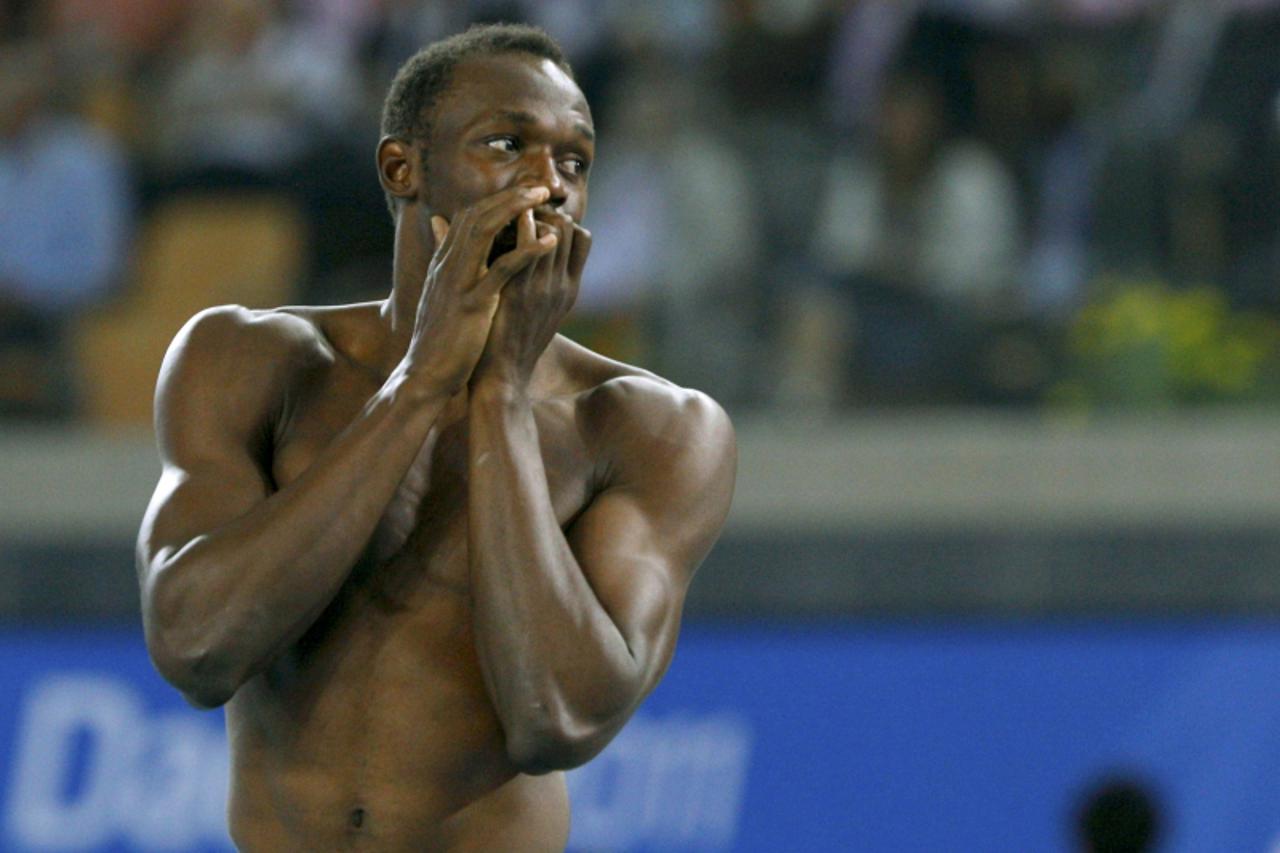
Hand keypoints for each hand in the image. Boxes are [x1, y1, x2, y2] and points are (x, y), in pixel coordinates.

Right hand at [403, 186, 558, 393]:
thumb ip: (441, 254)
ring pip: (484, 230)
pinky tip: (550, 241)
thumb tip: (438, 222)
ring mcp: (458, 282)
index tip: (523, 193)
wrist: (424, 374)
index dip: (496, 200)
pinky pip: (502, 269)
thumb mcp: (437, 289)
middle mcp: (447, 265)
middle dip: (509, 197)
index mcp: (443, 263)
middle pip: (476, 214)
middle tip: (540, 187)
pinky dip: (527, 251)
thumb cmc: (437, 337)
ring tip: (543, 200)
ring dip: (515, 210)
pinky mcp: (472, 304)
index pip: (467, 216)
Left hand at [471, 206, 590, 389]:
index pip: (583, 239)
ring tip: (507, 212)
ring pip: (555, 230)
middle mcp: (562, 285)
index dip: (563, 221)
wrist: (500, 377)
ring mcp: (544, 287)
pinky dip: (517, 226)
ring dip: (531, 213)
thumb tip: (532, 255)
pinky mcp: (521, 290)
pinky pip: (528, 244)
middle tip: (520, 209)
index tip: (537, 218)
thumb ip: (538, 280)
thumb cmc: (510, 342)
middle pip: (570, 228)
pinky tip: (495, 221)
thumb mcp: (535, 309)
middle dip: (546, 211)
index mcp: (568, 289)